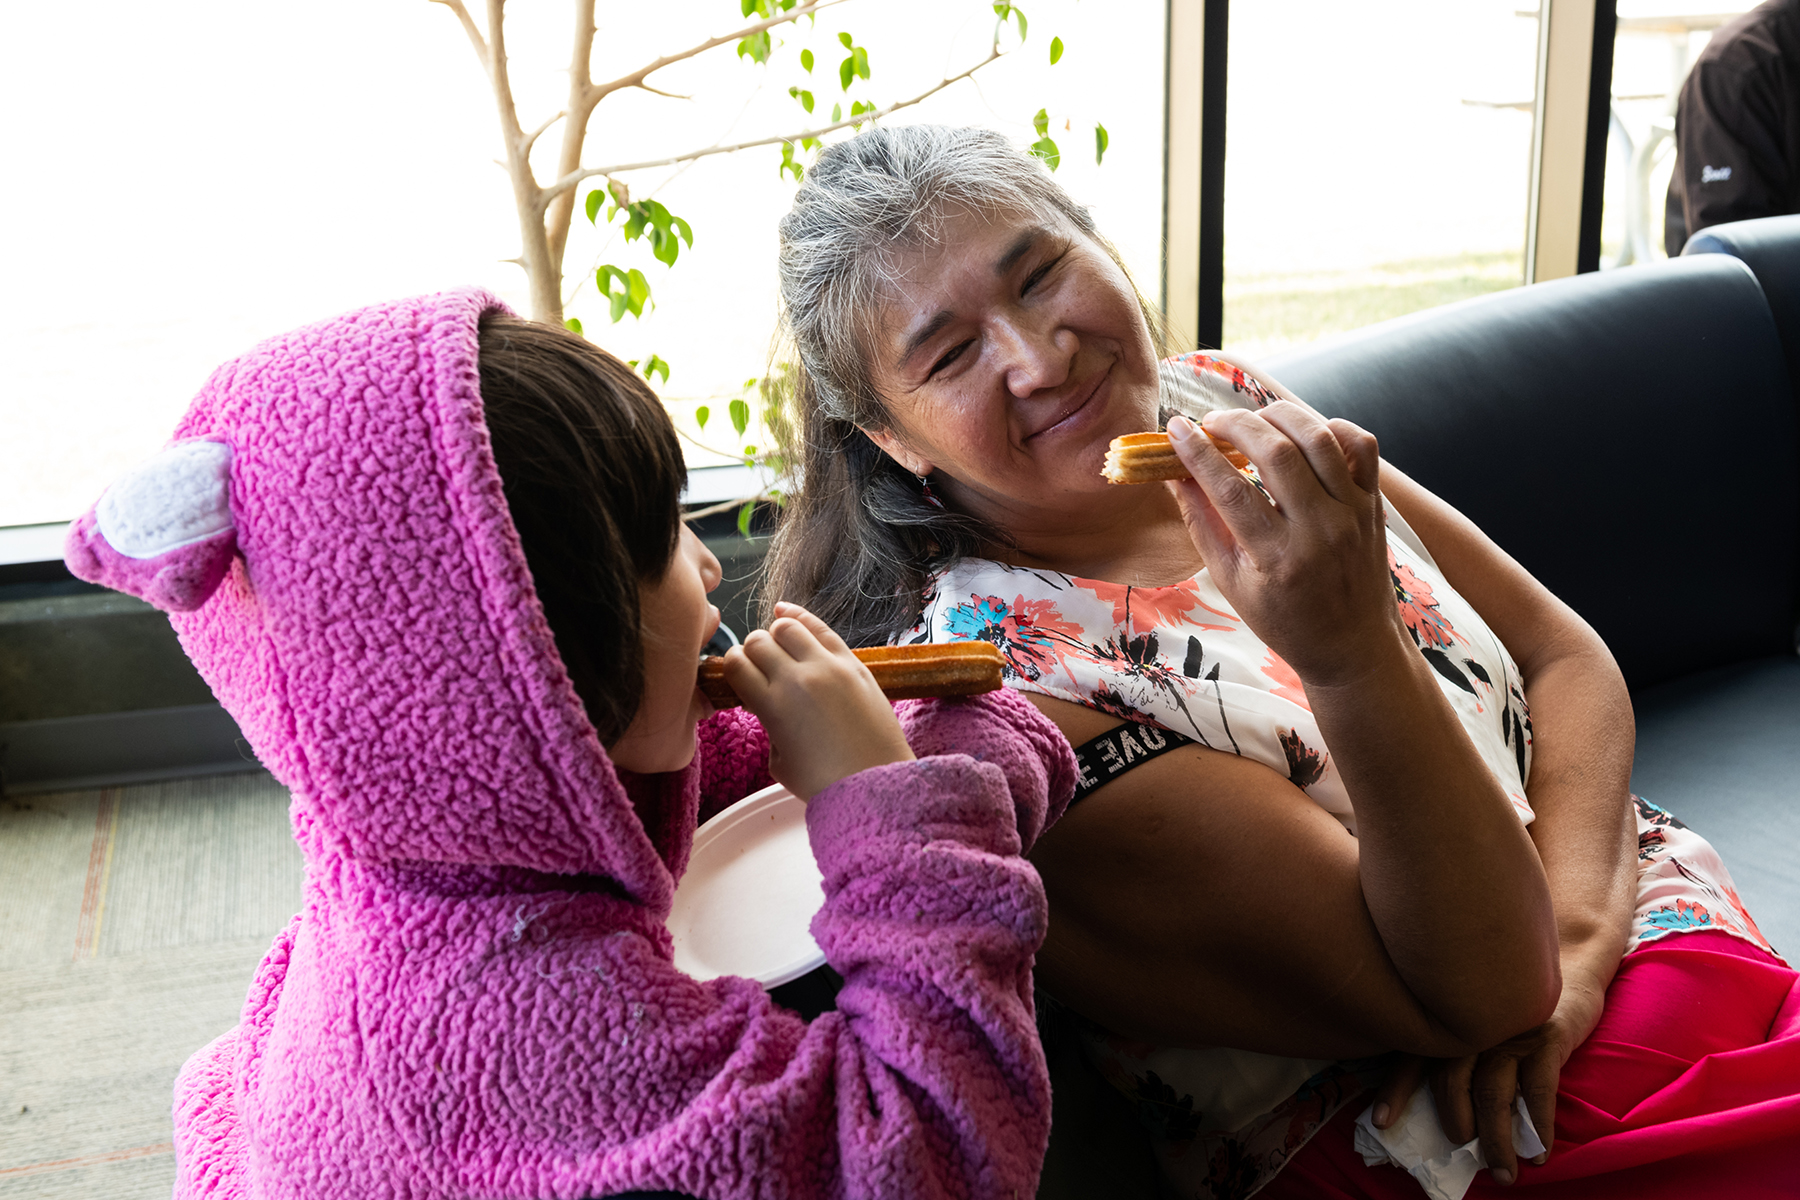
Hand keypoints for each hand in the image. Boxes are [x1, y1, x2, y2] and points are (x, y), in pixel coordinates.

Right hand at [720, 602, 913, 800]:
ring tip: (778, 648)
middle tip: (760, 667)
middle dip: (752, 651)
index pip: (736, 665)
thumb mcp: (778, 762)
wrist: (875, 784)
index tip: (738, 675)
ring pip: (786, 626)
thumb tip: (766, 703)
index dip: (732, 667)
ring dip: (775, 634)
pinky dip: (799, 616)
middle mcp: (797, 679)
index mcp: (772, 706)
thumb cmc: (826, 782)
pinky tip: (786, 613)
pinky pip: (821, 628)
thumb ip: (768, 725)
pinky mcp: (854, 663)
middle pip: (758, 641)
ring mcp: (828, 666)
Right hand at [1164, 403, 1400, 687]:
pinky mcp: (1374, 504)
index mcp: (1278, 558)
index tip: (1175, 429)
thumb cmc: (1285, 619)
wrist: (1354, 646)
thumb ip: (1202, 525)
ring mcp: (1353, 514)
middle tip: (1212, 422)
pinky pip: (1361, 445)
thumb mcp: (1231, 582)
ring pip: (1319, 438)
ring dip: (1279, 417)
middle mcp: (1320, 531)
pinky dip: (1331, 427)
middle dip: (1236, 425)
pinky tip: (1302, 433)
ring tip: (1253, 421)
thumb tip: (1175, 475)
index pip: (1231, 490)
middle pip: (1277, 453)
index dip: (1198, 453)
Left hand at [1371, 975, 1604, 1184]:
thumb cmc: (1508, 1013)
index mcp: (1447, 1023)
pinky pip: (1539, 1091)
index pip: (1412, 1059)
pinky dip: (1538, 1127)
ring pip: (1492, 1093)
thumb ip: (1447, 1054)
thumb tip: (1427, 1114)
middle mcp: (1472, 1027)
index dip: (1394, 1090)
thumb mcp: (1471, 1024)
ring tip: (1501, 1172)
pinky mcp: (1547, 1039)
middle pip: (1451, 1080)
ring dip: (1496, 1139)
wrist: (1565, 974)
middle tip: (1461, 1148)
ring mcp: (1509, 1033)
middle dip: (1454, 1122)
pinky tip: (1538, 1153)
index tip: (1381, 1122)